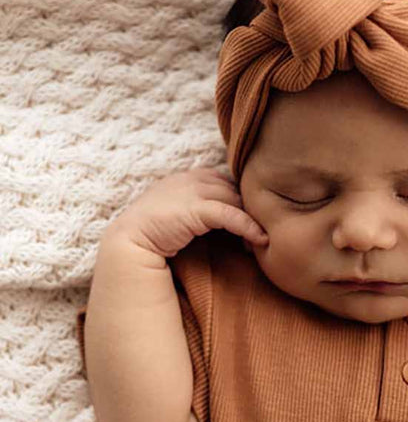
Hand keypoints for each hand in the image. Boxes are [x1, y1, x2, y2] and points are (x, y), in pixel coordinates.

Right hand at [108, 167, 268, 258]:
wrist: (128, 244)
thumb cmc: (154, 234)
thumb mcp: (180, 213)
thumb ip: (201, 207)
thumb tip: (230, 217)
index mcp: (189, 176)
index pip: (227, 181)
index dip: (241, 199)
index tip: (253, 218)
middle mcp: (192, 178)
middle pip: (235, 189)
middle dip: (251, 209)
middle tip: (265, 229)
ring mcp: (193, 191)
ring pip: (236, 201)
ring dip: (253, 219)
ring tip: (264, 238)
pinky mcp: (195, 209)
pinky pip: (231, 216)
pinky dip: (249, 227)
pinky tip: (260, 239)